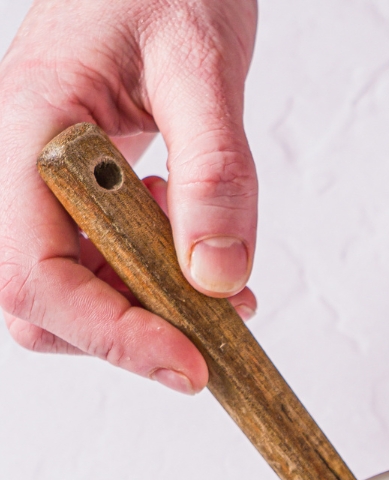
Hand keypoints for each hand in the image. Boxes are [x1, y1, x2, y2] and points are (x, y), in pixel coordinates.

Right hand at [0, 0, 258, 392]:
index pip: (36, 273)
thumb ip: (214, 167)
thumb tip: (218, 274)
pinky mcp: (78, 195)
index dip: (110, 334)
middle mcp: (21, 165)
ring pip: (71, 294)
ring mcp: (45, 184)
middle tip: (212, 331)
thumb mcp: (201, 59)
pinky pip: (99, 266)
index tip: (187, 361)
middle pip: (42, 303)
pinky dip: (154, 283)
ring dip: (147, 311)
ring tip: (210, 275)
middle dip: (128, 333)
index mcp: (28, 128)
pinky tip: (190, 244)